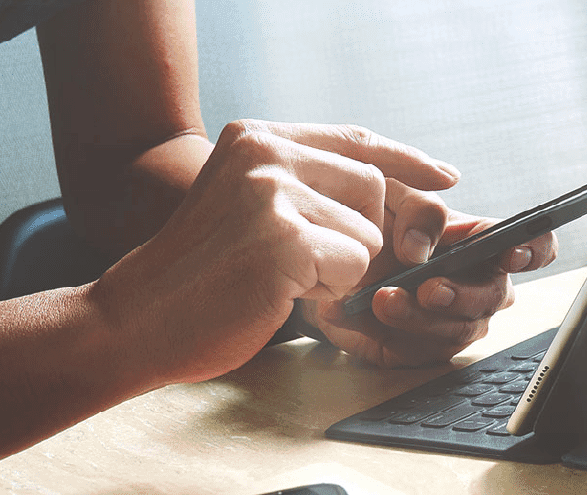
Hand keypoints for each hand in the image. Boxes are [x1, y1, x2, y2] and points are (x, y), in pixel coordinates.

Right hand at [90, 119, 458, 385]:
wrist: (139, 319)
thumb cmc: (204, 277)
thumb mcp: (253, 209)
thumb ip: (313, 189)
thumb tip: (404, 194)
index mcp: (257, 139)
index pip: (355, 140)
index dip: (407, 160)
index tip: (446, 176)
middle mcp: (264, 154)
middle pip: (373, 188)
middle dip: (369, 236)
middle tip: (326, 268)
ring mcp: (273, 193)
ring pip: (367, 233)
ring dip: (342, 270)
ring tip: (284, 279)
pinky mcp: (284, 238)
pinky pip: (353, 267)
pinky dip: (329, 291)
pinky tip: (282, 293)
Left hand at [302, 182, 557, 367]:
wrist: (327, 263)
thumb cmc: (372, 221)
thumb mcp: (391, 196)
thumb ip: (415, 209)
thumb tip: (421, 247)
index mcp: (483, 241)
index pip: (535, 245)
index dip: (534, 250)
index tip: (511, 255)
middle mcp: (479, 283)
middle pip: (495, 296)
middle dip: (462, 294)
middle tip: (429, 288)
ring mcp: (456, 320)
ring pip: (459, 329)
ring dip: (419, 317)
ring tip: (381, 299)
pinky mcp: (426, 350)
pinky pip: (422, 352)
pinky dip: (390, 335)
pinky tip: (364, 317)